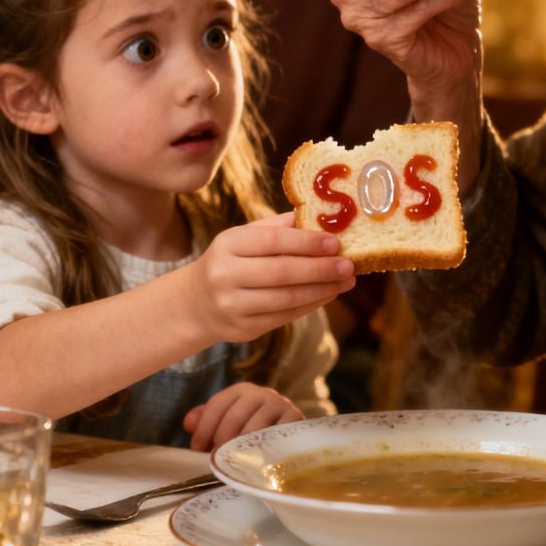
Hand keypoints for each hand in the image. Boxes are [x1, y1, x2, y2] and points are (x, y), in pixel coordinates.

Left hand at [183, 382, 303, 450]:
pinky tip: (256, 461)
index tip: (196, 448)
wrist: (291, 433)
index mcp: (241, 390)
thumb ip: (206, 420)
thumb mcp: (228, 420)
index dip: (203, 428)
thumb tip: (189, 424)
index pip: (217, 405)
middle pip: (234, 416)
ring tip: (234, 461)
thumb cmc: (253, 427)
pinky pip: (275, 436)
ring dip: (240, 448)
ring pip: (253, 428)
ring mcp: (279, 404)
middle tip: (217, 457)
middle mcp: (261, 393)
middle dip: (220, 440)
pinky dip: (262, 450)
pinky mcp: (294, 419)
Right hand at [187, 212, 354, 345]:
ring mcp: (232, 305)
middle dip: (320, 269)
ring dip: (322, 290)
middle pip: (281, 272)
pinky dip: (310, 305)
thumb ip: (279, 226)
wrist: (196, 303)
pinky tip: (328, 294)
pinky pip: (284, 317)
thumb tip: (321, 216)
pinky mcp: (243, 329)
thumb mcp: (245, 237)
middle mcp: (225, 275)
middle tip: (349, 265)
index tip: (335, 243)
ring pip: (286, 298)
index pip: (272, 241)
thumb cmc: (231, 261)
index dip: (306, 242)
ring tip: (346, 281)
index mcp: (228, 244)